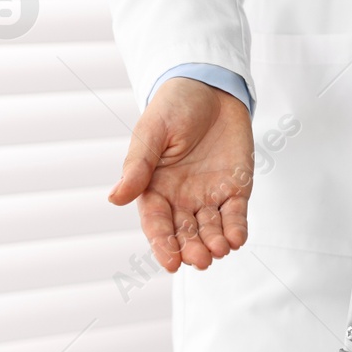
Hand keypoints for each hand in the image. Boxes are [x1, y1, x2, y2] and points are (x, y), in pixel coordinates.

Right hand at [109, 77, 253, 271]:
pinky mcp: (235, 188)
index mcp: (154, 188)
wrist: (211, 88)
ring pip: (210, 229)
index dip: (162, 244)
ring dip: (215, 243)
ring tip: (219, 250)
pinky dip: (236, 229)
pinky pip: (235, 215)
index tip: (170, 263)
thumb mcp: (152, 132)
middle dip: (191, 249)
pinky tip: (237, 239)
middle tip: (199, 260)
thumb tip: (115, 198)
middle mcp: (181, 198)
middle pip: (184, 232)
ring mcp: (209, 195)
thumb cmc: (174, 107)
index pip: (156, 223)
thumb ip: (138, 166)